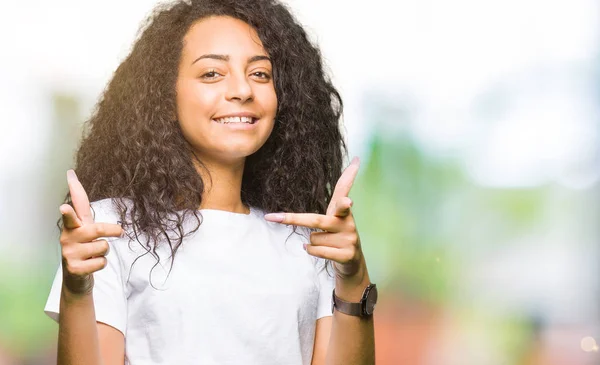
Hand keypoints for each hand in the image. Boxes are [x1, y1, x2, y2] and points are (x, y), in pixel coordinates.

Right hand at [59, 170, 122, 295]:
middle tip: (119, 232)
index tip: (70, 180)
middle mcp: (68, 236)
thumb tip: (73, 178)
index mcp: (73, 225)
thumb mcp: (84, 228)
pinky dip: (101, 264)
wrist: (76, 278)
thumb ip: (81, 208)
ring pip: (103, 247)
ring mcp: (69, 252)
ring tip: (93, 255)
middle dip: (112, 231)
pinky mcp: (73, 267)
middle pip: (98, 229)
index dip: (75, 191)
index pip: (75, 207)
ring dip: (104, 252)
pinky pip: (101, 262)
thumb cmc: (83, 249)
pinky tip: (90, 265)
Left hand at [264, 157, 365, 279]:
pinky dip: (312, 251)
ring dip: (312, 243)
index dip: (349, 179)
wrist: (351, 262)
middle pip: (314, 220)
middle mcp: (349, 223)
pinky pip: (317, 251)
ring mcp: (349, 239)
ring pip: (312, 239)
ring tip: (326, 244)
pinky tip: (321, 251)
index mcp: (344, 211)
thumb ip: (341, 191)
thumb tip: (355, 160)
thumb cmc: (338, 233)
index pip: (344, 191)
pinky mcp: (347, 254)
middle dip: (293, 220)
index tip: (351, 180)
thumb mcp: (336, 213)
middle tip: (270, 218)